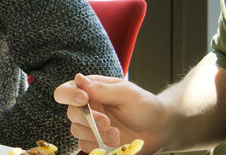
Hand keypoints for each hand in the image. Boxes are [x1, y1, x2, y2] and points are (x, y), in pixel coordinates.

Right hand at [54, 74, 168, 154]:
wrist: (159, 129)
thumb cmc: (144, 105)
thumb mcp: (126, 93)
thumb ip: (102, 89)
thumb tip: (79, 79)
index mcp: (92, 90)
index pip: (66, 90)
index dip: (69, 95)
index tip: (83, 99)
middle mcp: (88, 107)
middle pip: (71, 113)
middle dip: (88, 119)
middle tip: (107, 122)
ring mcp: (91, 126)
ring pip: (77, 131)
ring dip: (96, 134)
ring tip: (116, 133)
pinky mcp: (96, 142)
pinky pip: (85, 146)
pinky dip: (99, 145)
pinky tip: (116, 141)